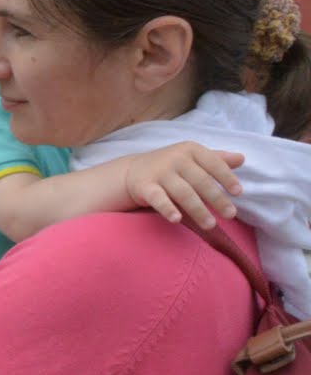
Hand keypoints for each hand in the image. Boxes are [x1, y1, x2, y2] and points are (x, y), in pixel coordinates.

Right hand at [125, 142, 243, 228]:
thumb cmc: (171, 166)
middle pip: (200, 181)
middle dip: (217, 199)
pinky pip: (158, 198)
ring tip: (210, 225)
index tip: (238, 193)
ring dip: (198, 209)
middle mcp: (176, 159)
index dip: (226, 178)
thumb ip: (216, 159)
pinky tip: (177, 219)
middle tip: (230, 215)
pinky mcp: (144, 186)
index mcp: (191, 150)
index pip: (213, 163)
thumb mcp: (192, 158)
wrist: (133, 170)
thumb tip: (242, 158)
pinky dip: (167, 208)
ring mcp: (159, 172)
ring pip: (183, 192)